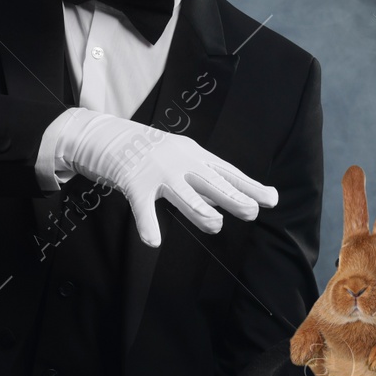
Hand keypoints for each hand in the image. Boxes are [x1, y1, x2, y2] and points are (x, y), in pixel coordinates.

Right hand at [62, 108, 276, 246]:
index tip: (272, 198)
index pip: (226, 172)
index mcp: (194, 155)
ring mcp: (157, 172)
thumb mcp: (179, 158)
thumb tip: (227, 196)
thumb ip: (201, 178)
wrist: (104, 135)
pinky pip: (142, 207)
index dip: (249, 186)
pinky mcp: (133, 182)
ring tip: (215, 224)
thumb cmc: (146, 151)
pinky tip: (153, 241)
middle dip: (232, 196)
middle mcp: (180, 161)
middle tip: (252, 211)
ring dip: (199, 210)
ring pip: (183, 193)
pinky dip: (147, 225)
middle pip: (211, 182)